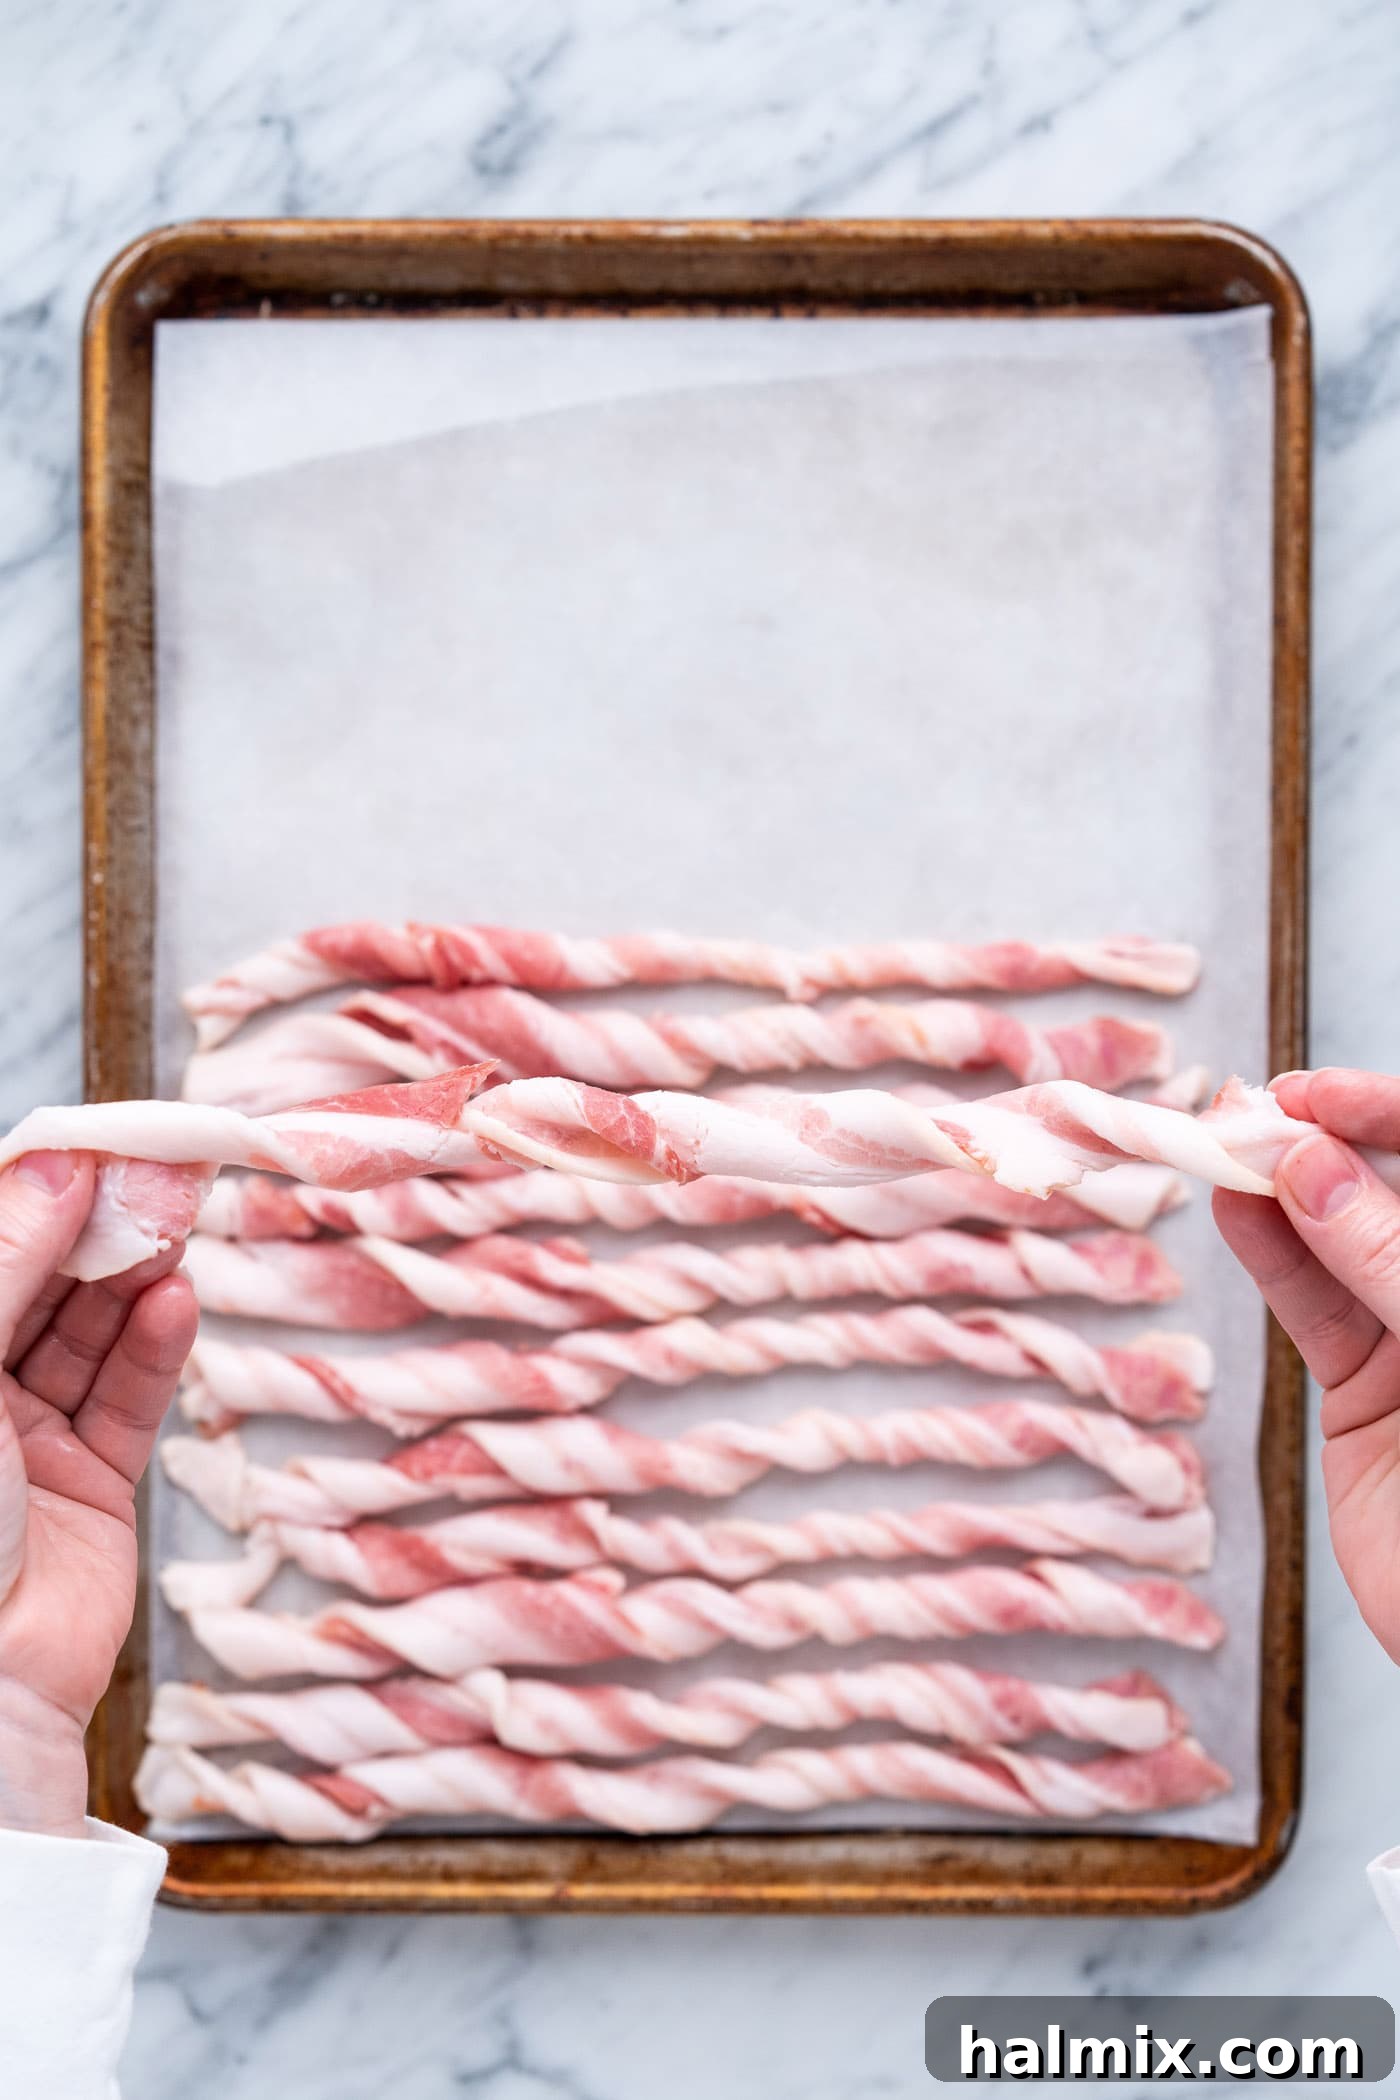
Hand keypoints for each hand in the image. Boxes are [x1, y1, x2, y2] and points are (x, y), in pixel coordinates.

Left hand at [0, 1151, 196, 1835]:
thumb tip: (59, 1165)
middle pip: (39, 1284)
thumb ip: (6, 1263)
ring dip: (134, 1277)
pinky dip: (155, 1347)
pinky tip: (178, 1300)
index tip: (97, 1139)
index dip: (36, 1193)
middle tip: (161, 1167)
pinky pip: (128, 1401)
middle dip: (97, 1226)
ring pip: (88, 1334)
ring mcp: (25, 1446)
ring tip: (178, 1221)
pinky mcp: (92, 1491)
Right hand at [1214, 1067, 1399, 1664]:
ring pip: (1340, 1244)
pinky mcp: (1365, 1400)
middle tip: (1244, 1116)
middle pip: (1388, 1195)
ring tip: (1215, 1147)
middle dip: (1319, 1145)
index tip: (1309, 1094)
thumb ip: (1390, 1260)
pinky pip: (1312, 1311)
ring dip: (1276, 1193)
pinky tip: (1229, 1208)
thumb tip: (1307, 1164)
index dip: (1383, 1115)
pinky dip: (1268, 1259)